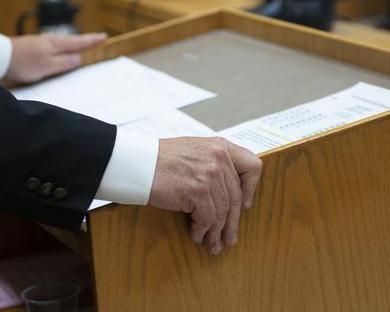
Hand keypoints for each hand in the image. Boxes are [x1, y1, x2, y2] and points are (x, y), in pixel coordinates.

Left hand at [5, 32, 106, 83]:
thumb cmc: (23, 62)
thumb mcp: (48, 67)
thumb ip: (64, 63)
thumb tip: (78, 59)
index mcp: (56, 44)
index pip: (80, 42)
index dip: (93, 40)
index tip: (104, 37)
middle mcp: (49, 40)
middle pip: (71, 41)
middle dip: (84, 41)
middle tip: (96, 41)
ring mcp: (40, 42)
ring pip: (61, 44)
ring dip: (72, 46)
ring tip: (81, 48)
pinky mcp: (32, 47)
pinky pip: (52, 48)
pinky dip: (60, 50)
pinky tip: (58, 54)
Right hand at [148, 137, 262, 254]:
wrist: (137, 162)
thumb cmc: (159, 159)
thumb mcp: (194, 151)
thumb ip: (212, 163)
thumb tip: (226, 190)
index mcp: (220, 146)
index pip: (252, 166)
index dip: (250, 188)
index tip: (244, 204)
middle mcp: (218, 158)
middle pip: (235, 197)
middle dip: (232, 222)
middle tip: (229, 237)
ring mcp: (209, 174)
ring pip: (222, 211)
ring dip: (216, 231)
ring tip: (212, 243)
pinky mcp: (197, 190)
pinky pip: (207, 217)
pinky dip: (202, 230)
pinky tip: (196, 235)